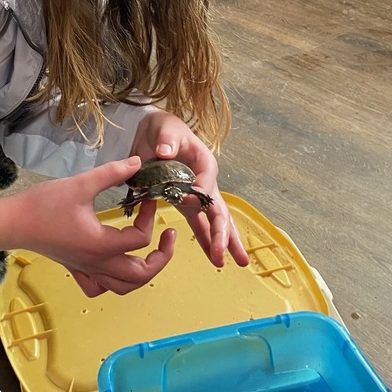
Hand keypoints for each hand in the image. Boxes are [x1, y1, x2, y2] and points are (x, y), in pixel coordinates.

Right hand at [16, 157, 175, 297]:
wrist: (14, 221)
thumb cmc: (44, 204)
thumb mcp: (82, 184)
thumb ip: (112, 173)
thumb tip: (137, 163)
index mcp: (102, 244)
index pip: (140, 239)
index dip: (150, 217)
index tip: (147, 198)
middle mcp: (97, 263)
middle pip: (141, 275)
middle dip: (161, 258)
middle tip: (167, 238)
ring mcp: (87, 270)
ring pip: (124, 287)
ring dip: (143, 274)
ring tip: (150, 255)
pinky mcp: (76, 269)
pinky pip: (100, 288)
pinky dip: (113, 283)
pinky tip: (116, 266)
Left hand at [130, 111, 249, 269]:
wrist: (155, 133)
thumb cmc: (164, 128)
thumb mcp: (165, 128)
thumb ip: (167, 139)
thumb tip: (165, 151)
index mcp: (205, 163)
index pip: (206, 181)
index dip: (199, 192)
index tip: (186, 199)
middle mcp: (206, 181)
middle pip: (219, 209)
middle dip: (223, 233)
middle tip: (225, 253)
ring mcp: (198, 194)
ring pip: (216, 221)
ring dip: (223, 241)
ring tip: (235, 263)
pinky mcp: (186, 202)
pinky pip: (200, 224)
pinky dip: (207, 240)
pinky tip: (214, 257)